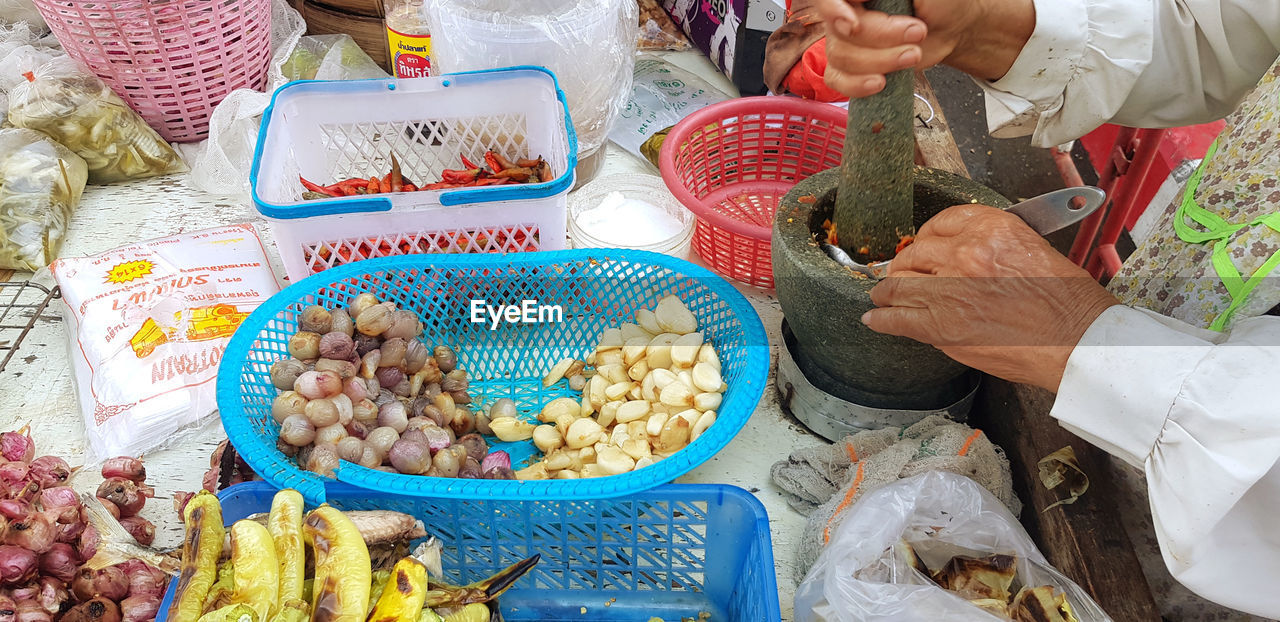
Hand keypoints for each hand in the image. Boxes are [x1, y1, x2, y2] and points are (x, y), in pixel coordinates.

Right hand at [814, 0, 1034, 96]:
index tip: (854, 23)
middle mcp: (844, 12)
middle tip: (918, 31)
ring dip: (881, 60)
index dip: (834, 11)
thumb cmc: (940, 1)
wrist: (950, 27)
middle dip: (882, 37)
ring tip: (913, 54)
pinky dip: (857, 85)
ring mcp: (844, 41)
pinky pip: (837, 80)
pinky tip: (880, 83)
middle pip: (840, 31)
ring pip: (842, 57)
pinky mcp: (851, 68)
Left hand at [860, 204, 1119, 391]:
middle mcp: (965, 252)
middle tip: (902, 274)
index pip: (941, 223)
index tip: (924, 245)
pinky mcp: (942, 326)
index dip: (927, 237)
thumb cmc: (1066, 301)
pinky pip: (897, 318)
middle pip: (916, 253)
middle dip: (906, 264)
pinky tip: (874, 318)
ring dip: (887, 291)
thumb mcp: (1033, 249)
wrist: (1078, 339)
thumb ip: (992, 247)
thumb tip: (962, 254)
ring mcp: (949, 290)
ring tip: (882, 296)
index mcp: (991, 228)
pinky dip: (881, 318)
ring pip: (899, 284)